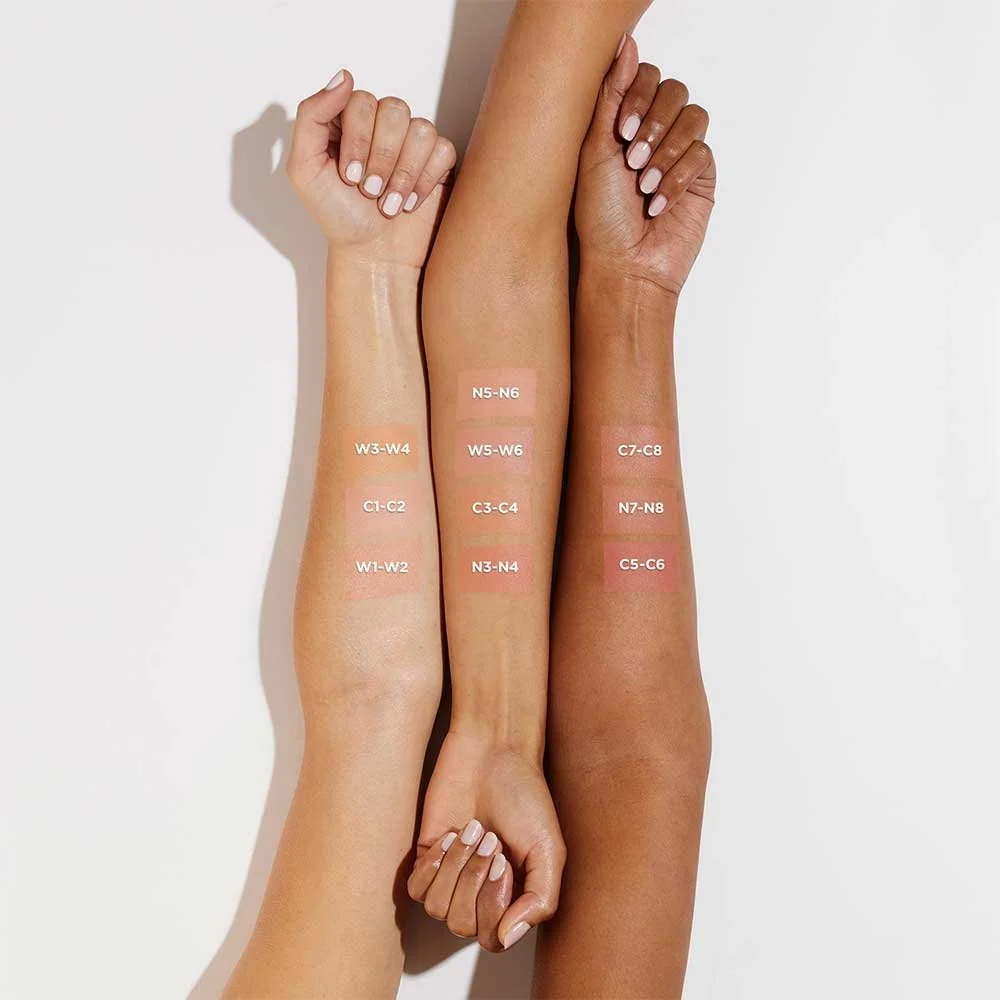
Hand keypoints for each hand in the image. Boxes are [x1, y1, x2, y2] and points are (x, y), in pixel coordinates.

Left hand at [287, 70, 456, 267]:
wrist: (374, 255)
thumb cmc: (338, 217)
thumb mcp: (305, 168)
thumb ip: (311, 116)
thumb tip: (344, 77)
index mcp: (347, 121)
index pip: (360, 100)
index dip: (357, 138)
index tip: (348, 176)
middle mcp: (381, 125)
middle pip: (393, 109)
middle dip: (380, 158)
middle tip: (369, 191)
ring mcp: (411, 142)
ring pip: (421, 129)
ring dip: (403, 174)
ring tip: (389, 203)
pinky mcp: (438, 161)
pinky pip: (442, 150)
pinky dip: (424, 181)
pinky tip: (410, 202)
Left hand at [408, 730, 565, 951]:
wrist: (493, 753)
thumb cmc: (524, 796)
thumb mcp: (548, 850)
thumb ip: (539, 901)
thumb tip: (508, 939)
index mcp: (511, 897)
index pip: (493, 938)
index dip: (495, 905)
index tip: (505, 861)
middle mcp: (479, 892)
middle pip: (463, 926)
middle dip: (476, 879)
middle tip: (491, 839)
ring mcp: (451, 875)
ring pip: (438, 909)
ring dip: (457, 867)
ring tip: (473, 831)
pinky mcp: (428, 856)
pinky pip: (417, 888)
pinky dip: (434, 864)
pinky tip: (451, 835)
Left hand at [575, 38, 716, 297]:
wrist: (623, 266)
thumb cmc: (601, 219)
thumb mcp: (594, 151)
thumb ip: (611, 96)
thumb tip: (627, 43)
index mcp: (624, 122)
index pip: (645, 76)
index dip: (638, 95)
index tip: (622, 131)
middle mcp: (654, 132)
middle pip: (673, 90)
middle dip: (654, 124)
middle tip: (633, 159)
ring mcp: (679, 154)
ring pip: (693, 117)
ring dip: (666, 151)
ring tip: (643, 186)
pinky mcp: (700, 178)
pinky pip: (702, 154)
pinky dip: (677, 178)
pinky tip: (658, 204)